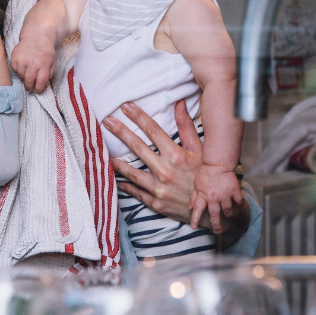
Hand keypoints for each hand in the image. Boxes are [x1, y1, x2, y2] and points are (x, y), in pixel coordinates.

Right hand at [10, 36, 56, 91]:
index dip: (39, 88)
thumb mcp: (53, 61)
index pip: (40, 81)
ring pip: (21, 75)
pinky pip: (15, 69)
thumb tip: (42, 84)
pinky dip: (18, 70)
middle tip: (30, 88)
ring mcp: (22, 59)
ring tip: (28, 72)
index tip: (37, 90)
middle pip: (29, 80)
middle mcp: (32, 62)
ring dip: (24, 76)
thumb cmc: (45, 51)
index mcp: (44, 64)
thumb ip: (49, 73)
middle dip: (29, 87)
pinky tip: (23, 65)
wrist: (36, 36)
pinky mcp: (14, 57)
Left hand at [105, 100, 203, 226]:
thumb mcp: (200, 151)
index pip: (153, 130)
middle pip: (137, 147)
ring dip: (116, 161)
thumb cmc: (206, 178)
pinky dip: (125, 186)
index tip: (125, 106)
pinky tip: (118, 180)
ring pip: (131, 172)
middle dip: (120, 132)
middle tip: (106, 121)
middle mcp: (165, 171)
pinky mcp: (156, 203)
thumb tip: (180, 104)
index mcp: (176, 156)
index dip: (138, 116)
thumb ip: (186, 127)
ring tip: (104, 153)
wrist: (211, 210)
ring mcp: (158, 189)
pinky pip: (136, 192)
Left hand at [189, 165, 242, 233]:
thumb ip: (193, 197)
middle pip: (214, 214)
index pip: (198, 210)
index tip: (193, 228)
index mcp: (203, 196)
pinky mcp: (234, 190)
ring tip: (230, 218)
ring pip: (228, 210)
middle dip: (216, 225)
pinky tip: (240, 207)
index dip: (195, 219)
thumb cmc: (206, 173)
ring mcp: (225, 194)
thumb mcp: (196, 184)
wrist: (218, 163)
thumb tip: (190, 208)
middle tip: (217, 231)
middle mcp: (214, 197)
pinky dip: (240, 204)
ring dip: (229, 215)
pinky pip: (238, 200)